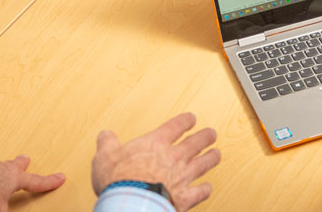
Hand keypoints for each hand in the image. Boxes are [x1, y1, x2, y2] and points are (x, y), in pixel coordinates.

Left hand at [0, 155, 64, 211]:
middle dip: (22, 164)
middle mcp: (2, 168)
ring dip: (1, 169)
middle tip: (25, 160)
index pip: (36, 181)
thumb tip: (6, 211)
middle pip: (16, 165)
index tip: (60, 177)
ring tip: (0, 173)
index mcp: (14, 177)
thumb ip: (5, 210)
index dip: (49, 181)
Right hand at [92, 113, 219, 210]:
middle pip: (196, 142)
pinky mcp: (185, 197)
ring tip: (216, 154)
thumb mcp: (105, 157)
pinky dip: (205, 189)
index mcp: (155, 144)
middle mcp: (173, 157)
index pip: (176, 126)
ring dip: (211, 158)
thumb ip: (107, 144)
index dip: (186, 121)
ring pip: (203, 163)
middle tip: (211, 134)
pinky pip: (200, 192)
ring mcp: (182, 176)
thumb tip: (105, 136)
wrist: (131, 203)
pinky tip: (208, 187)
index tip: (191, 119)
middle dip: (205, 137)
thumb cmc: (119, 181)